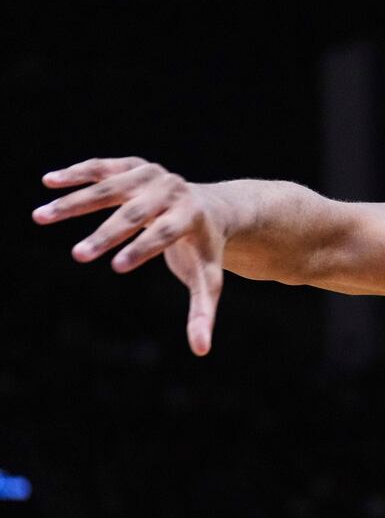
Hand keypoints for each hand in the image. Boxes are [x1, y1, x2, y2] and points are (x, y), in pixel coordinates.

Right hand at [33, 157, 226, 355]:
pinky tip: (48, 183)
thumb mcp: (208, 280)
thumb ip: (203, 313)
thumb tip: (201, 352)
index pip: (166, 233)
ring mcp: (153, 174)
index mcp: (191, 217)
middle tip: (78, 257)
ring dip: (74, 202)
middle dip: (107, 234)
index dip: (143, 249)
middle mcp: (173, 191)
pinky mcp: (134, 165)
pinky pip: (102, 168)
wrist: (212, 209)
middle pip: (136, 213)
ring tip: (40, 217)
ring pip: (111, 187)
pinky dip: (76, 174)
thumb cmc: (203, 251)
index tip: (116, 268)